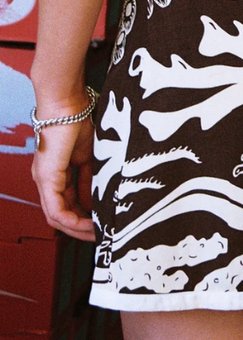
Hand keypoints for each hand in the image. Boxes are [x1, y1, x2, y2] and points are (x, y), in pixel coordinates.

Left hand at [32, 116, 95, 241]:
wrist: (69, 104)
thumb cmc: (80, 121)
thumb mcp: (91, 157)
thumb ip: (90, 180)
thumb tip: (95, 201)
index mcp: (56, 173)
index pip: (67, 204)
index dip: (84, 217)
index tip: (102, 224)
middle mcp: (46, 180)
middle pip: (59, 216)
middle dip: (80, 229)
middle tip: (100, 235)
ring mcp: (44, 180)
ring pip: (56, 218)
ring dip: (77, 229)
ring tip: (96, 233)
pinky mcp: (46, 179)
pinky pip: (56, 211)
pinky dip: (72, 221)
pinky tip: (88, 224)